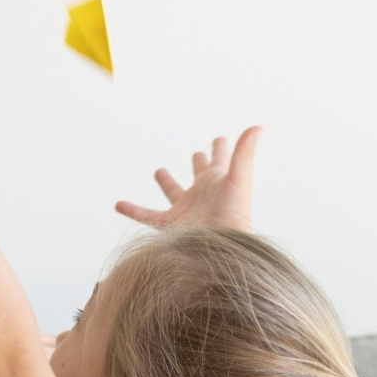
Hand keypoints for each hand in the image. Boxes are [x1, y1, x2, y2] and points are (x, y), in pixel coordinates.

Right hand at [115, 127, 261, 231]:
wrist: (219, 250)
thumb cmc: (233, 216)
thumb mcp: (239, 179)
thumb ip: (244, 153)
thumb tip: (258, 126)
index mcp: (219, 180)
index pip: (220, 158)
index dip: (220, 148)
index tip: (219, 139)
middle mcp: (203, 194)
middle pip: (200, 173)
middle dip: (199, 162)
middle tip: (197, 153)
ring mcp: (186, 209)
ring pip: (174, 192)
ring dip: (167, 181)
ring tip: (159, 171)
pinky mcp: (171, 224)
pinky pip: (147, 215)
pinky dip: (133, 210)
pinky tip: (118, 204)